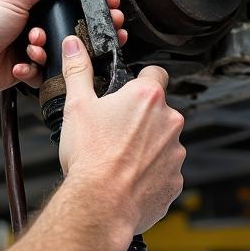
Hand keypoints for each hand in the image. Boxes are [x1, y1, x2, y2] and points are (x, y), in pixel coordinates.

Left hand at [0, 0, 126, 94]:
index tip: (102, 0)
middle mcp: (28, 16)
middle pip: (65, 20)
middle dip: (72, 27)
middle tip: (88, 28)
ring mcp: (27, 41)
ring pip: (57, 46)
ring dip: (47, 47)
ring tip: (33, 44)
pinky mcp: (26, 64)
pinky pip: (44, 68)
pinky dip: (35, 66)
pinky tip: (23, 61)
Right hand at [58, 35, 185, 234]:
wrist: (100, 205)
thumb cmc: (90, 157)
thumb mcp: (77, 105)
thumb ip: (78, 70)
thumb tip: (74, 46)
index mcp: (148, 97)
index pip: (156, 73)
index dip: (142, 79)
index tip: (128, 91)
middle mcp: (169, 122)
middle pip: (158, 111)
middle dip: (140, 118)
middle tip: (113, 130)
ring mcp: (175, 153)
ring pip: (162, 142)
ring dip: (146, 146)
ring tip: (118, 158)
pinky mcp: (175, 181)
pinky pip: (164, 171)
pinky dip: (150, 174)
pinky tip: (127, 178)